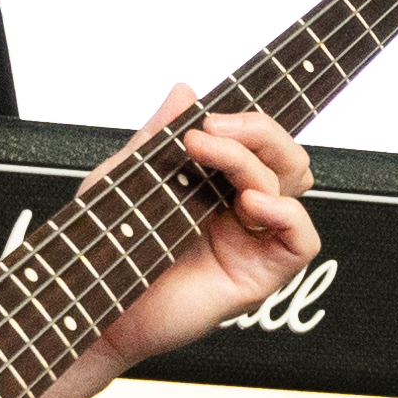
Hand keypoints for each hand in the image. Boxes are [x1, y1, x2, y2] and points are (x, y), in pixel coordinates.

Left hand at [94, 95, 320, 369]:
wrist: (94, 307)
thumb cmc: (107, 251)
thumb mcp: (126, 178)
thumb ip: (157, 135)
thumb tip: (185, 90)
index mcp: (214, 184)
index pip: (256, 140)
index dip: (246, 120)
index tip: (206, 114)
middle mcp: (239, 209)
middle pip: (284, 154)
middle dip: (257, 130)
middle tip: (209, 129)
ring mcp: (251, 240)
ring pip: (293, 183)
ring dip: (258, 160)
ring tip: (210, 155)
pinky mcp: (258, 276)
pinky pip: (303, 240)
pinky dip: (288, 213)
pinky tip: (251, 202)